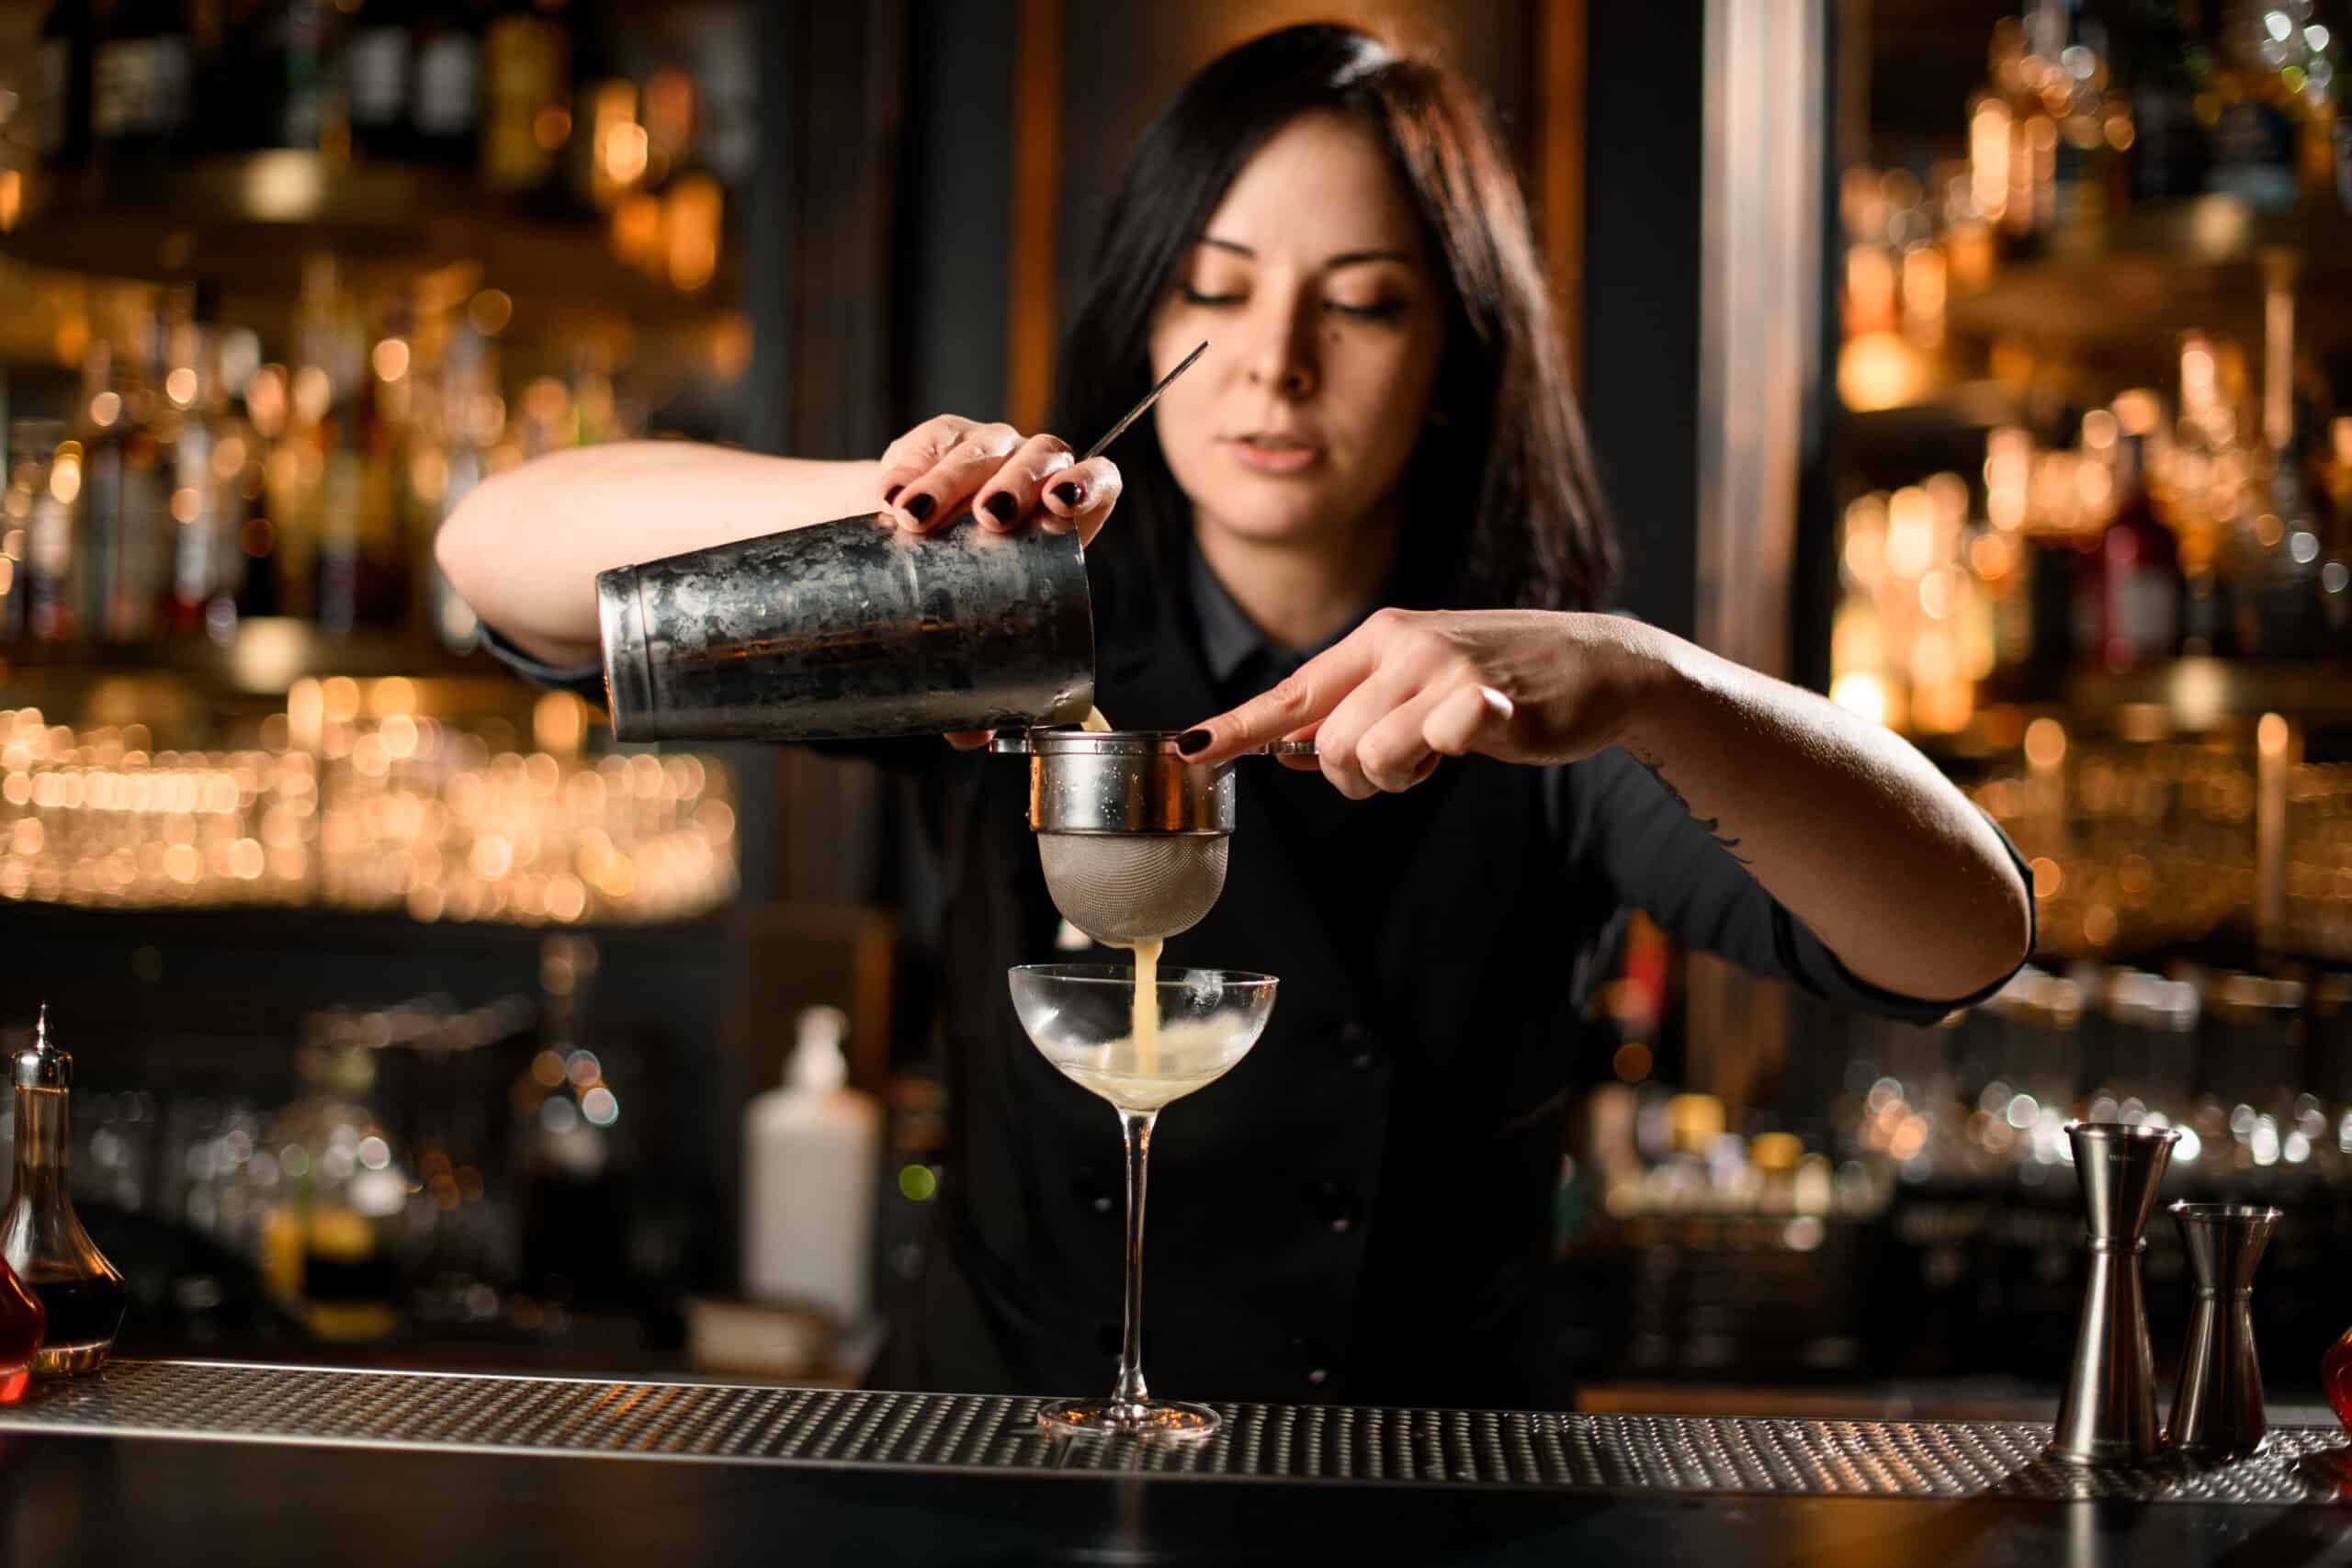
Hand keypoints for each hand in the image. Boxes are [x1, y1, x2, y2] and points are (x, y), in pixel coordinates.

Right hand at [874, 416, 1122, 748]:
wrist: (891, 537)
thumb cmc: (954, 592)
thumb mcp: (973, 629)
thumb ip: (982, 683)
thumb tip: (977, 738)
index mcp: (1061, 518)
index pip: (1099, 482)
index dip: (1089, 486)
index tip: (1059, 508)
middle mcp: (1032, 472)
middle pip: (1043, 456)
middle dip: (1018, 481)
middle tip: (986, 517)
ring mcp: (986, 447)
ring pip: (986, 446)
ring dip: (954, 477)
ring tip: (917, 516)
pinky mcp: (938, 436)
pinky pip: (931, 438)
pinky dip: (910, 462)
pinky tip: (889, 494)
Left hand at [1177, 609, 1666, 797]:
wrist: (1600, 662)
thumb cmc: (1503, 677)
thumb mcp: (1415, 683)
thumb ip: (1352, 712)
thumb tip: (1283, 749)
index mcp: (1377, 637)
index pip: (1291, 691)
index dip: (1238, 727)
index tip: (1188, 749)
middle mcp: (1402, 646)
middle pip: (1326, 746)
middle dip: (1355, 776)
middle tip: (1405, 764)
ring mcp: (1441, 670)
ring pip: (1366, 759)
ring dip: (1399, 777)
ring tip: (1439, 751)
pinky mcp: (1483, 701)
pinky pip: (1427, 750)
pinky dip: (1440, 760)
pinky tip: (1474, 740)